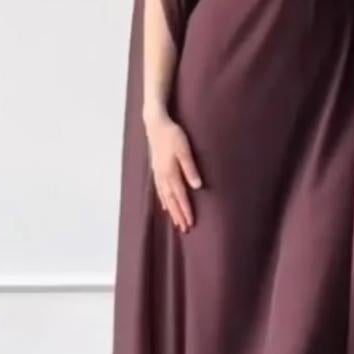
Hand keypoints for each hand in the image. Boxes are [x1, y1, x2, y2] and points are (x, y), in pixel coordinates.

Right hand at [144, 111, 202, 231]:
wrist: (155, 124)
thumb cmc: (172, 135)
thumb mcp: (184, 150)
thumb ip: (190, 168)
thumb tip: (197, 186)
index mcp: (171, 173)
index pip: (180, 196)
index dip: (186, 210)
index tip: (190, 223)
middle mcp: (163, 177)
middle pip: (172, 200)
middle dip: (178, 215)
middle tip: (184, 229)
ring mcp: (158, 173)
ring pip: (165, 197)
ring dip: (171, 210)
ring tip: (176, 222)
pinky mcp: (156, 169)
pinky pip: (159, 190)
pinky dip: (163, 200)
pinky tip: (164, 205)